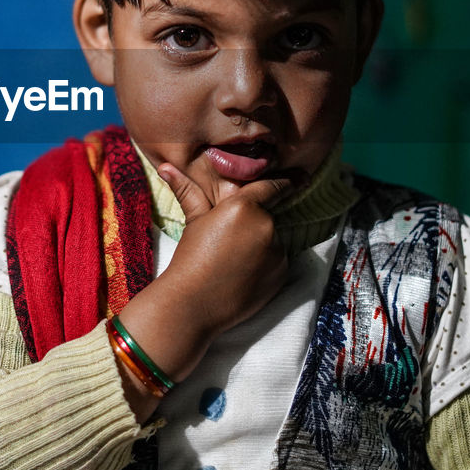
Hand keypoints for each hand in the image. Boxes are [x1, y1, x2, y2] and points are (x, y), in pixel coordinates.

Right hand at [109, 165, 293, 419]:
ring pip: (274, 240)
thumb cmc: (189, 258)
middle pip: (269, 217)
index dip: (287, 181)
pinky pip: (278, 261)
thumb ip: (188, 191)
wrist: (194, 303)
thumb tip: (166, 166)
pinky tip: (243, 274)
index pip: (272, 187)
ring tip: (233, 262)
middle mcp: (266, 225)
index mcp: (244, 206)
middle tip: (231, 242)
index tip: (302, 176)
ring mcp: (277, 250)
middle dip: (256, 224)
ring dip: (261, 245)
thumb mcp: (194, 221)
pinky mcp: (282, 273)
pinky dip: (266, 265)